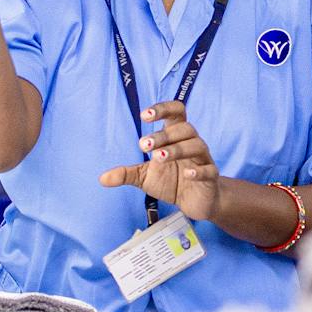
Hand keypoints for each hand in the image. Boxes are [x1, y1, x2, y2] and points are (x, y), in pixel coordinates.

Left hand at [98, 101, 220, 223]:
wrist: (196, 202)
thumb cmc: (171, 181)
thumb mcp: (145, 177)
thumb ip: (126, 174)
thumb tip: (102, 178)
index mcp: (176, 137)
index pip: (176, 112)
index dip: (162, 109)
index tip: (144, 116)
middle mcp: (192, 143)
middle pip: (184, 128)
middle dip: (162, 135)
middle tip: (143, 146)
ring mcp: (203, 160)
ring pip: (197, 145)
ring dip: (177, 149)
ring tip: (158, 157)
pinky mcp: (210, 178)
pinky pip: (209, 170)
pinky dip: (198, 170)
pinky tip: (186, 174)